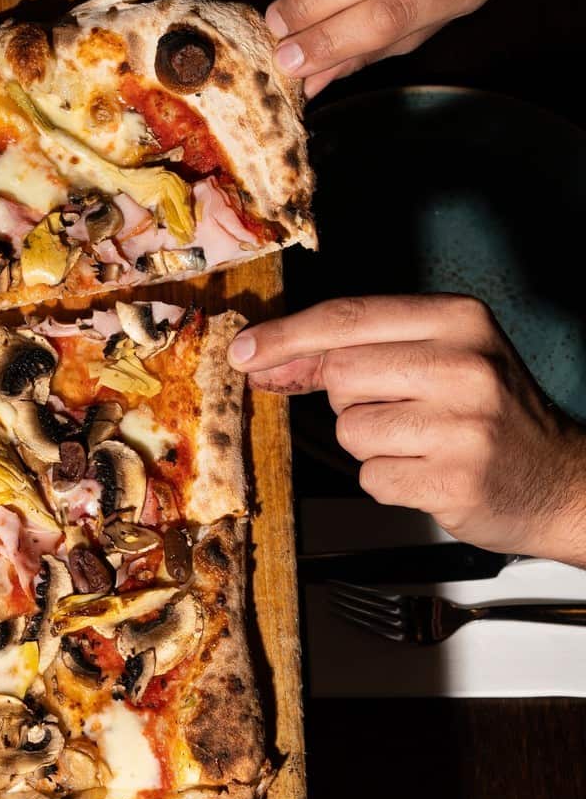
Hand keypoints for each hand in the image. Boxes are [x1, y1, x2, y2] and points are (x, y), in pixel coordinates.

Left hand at [228, 295, 585, 563]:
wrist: (557, 479)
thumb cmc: (488, 413)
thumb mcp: (441, 357)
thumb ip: (360, 350)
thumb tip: (268, 356)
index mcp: (459, 320)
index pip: (349, 318)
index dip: (287, 335)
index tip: (244, 351)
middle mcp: (464, 365)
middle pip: (341, 374)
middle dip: (347, 399)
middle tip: (395, 410)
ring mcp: (461, 425)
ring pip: (351, 430)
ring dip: (369, 444)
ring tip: (420, 443)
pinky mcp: (452, 480)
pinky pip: (372, 478)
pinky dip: (388, 480)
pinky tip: (428, 472)